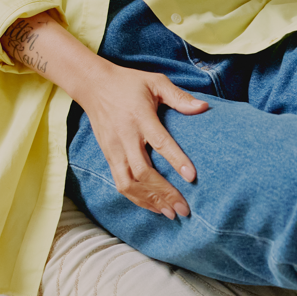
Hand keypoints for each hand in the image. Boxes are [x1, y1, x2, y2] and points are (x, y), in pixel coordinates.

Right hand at [68, 58, 207, 219]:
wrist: (92, 84)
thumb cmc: (128, 83)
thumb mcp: (155, 82)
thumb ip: (179, 97)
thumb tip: (204, 108)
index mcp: (140, 117)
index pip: (159, 142)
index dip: (176, 160)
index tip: (192, 177)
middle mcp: (125, 136)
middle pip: (143, 171)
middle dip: (164, 192)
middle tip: (184, 209)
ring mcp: (114, 148)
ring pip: (128, 182)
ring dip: (149, 200)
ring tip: (169, 213)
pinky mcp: (107, 155)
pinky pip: (120, 182)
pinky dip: (136, 198)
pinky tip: (152, 206)